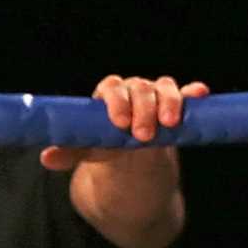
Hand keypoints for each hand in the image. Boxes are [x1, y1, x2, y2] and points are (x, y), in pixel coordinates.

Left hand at [40, 75, 209, 170]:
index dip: (116, 101)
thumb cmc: (107, 148)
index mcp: (109, 96)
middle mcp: (135, 91)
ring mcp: (159, 97)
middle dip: (143, 108)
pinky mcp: (179, 108)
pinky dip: (194, 92)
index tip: (119, 122)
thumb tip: (47, 157)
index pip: (111, 88)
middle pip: (141, 86)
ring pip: (165, 87)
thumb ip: (70, 152)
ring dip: (169, 100)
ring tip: (169, 123)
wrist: (134, 161)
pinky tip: (200, 94)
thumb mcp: (88, 152)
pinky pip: (188, 95)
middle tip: (143, 135)